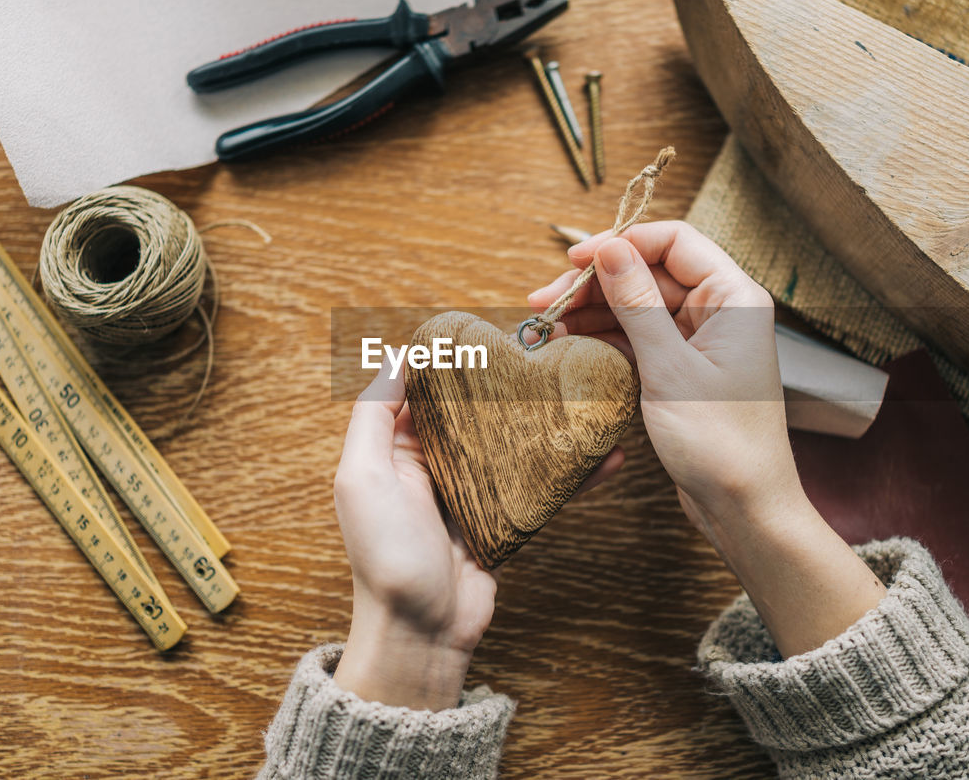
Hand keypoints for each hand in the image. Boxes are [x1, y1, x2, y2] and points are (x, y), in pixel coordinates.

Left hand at [332, 369, 621, 708]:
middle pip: (476, 413)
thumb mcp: (362, 478)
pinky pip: (542, 488)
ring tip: (587, 399)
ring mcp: (474, 493)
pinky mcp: (507, 521)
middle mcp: (435, 465)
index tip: (490, 334)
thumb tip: (394, 356)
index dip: (453, 362)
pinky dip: (573, 475)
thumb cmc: (385, 558)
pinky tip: (607, 457)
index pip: (425, 391)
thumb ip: (373, 416)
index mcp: (395, 450)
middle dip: (511, 386)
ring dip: (549, 425)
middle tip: (552, 357)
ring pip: (515, 445)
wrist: (420, 634)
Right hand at [529, 221, 797, 545]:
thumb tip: (608, 250)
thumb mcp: (669, 367)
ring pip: (639, 308)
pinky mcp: (685, 371)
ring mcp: (702, 343)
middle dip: (597, 283)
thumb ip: (636, 304)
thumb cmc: (720, 441)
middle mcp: (722, 312)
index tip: (574, 259)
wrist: (745, 508)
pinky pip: (640, 340)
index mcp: (734, 298)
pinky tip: (571, 345)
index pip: (674, 241)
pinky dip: (606, 340)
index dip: (622, 242)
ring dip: (594, 313)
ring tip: (547, 326)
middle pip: (650, 274)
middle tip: (545, 300)